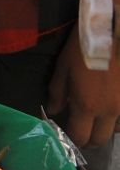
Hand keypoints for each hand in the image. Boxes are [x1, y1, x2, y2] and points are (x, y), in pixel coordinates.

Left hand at [45, 23, 119, 149]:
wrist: (112, 29)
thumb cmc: (84, 45)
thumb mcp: (64, 65)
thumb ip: (58, 91)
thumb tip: (54, 110)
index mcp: (87, 105)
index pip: (80, 136)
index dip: (72, 140)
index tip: (66, 135)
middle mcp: (108, 111)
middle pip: (100, 140)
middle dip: (88, 140)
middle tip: (81, 131)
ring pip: (115, 131)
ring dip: (104, 129)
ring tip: (96, 119)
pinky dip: (117, 119)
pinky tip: (110, 110)